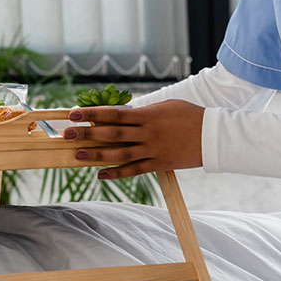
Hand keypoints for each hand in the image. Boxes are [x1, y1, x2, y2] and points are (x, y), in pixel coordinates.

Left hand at [63, 100, 204, 179]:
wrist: (213, 135)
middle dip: (88, 134)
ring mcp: (152, 150)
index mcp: (148, 116)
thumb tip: (122, 114)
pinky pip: (134, 170)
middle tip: (67, 134)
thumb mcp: (165, 106)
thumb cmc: (189, 115)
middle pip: (112, 134)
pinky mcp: (159, 164)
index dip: (92, 114)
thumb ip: (143, 111)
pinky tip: (101, 174)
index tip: (74, 114)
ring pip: (119, 154)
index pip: (114, 114)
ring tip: (77, 155)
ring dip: (97, 155)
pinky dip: (117, 173)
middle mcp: (147, 134)